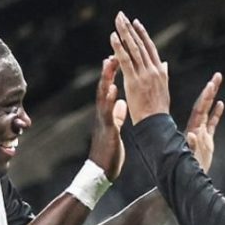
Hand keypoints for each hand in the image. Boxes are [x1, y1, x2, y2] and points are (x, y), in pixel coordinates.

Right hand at [88, 56, 128, 179]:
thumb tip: (122, 104)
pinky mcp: (107, 129)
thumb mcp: (115, 129)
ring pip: (103, 96)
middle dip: (108, 70)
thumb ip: (117, 115)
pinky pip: (108, 112)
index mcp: (106, 113)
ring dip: (106, 78)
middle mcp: (102, 114)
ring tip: (110, 62)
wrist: (101, 171)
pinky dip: (110, 100)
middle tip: (112, 52)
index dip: (113, 74)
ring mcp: (103, 121)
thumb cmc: (109, 152)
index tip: (118, 58)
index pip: (110, 90)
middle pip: (104, 88)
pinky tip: (114, 89)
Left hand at [110, 12, 169, 123]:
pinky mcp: (134, 81)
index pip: (150, 49)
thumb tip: (164, 63)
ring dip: (124, 32)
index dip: (142, 35)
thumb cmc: (159, 112)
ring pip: (133, 49)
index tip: (136, 23)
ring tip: (117, 20)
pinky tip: (113, 37)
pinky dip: (119, 47)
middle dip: (130, 29)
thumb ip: (163, 75)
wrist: (156, 125)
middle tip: (122, 16)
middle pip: (141, 44)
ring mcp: (144, 75)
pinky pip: (125, 60)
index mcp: (160, 72)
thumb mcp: (164, 90)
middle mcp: (153, 70)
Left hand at [184, 73, 224, 170]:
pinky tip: (221, 104)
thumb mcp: (189, 157)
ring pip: (208, 112)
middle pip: (204, 105)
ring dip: (213, 98)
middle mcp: (196, 129)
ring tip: (217, 83)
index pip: (200, 110)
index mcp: (193, 130)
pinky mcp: (207, 141)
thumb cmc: (186, 168)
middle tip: (217, 76)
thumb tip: (192, 135)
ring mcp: (202, 133)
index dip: (205, 97)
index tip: (210, 84)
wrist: (187, 178)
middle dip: (210, 90)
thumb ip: (191, 145)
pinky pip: (212, 124)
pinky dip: (216, 114)